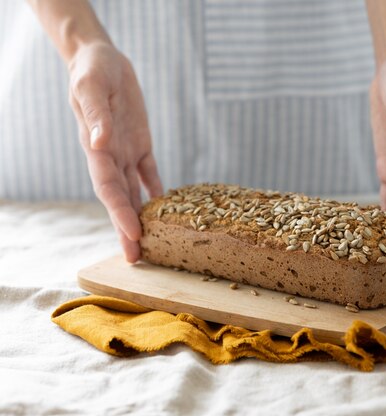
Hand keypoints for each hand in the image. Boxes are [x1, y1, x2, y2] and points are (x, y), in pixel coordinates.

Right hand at [68, 42, 162, 261]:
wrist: (101, 59)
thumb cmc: (92, 71)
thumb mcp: (93, 87)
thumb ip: (96, 115)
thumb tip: (100, 143)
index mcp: (96, 149)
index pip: (108, 188)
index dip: (119, 212)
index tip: (132, 234)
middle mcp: (110, 157)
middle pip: (120, 200)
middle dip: (128, 228)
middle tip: (137, 258)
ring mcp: (125, 152)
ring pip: (135, 192)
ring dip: (142, 217)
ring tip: (151, 244)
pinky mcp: (140, 144)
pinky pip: (149, 173)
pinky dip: (156, 191)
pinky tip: (165, 210)